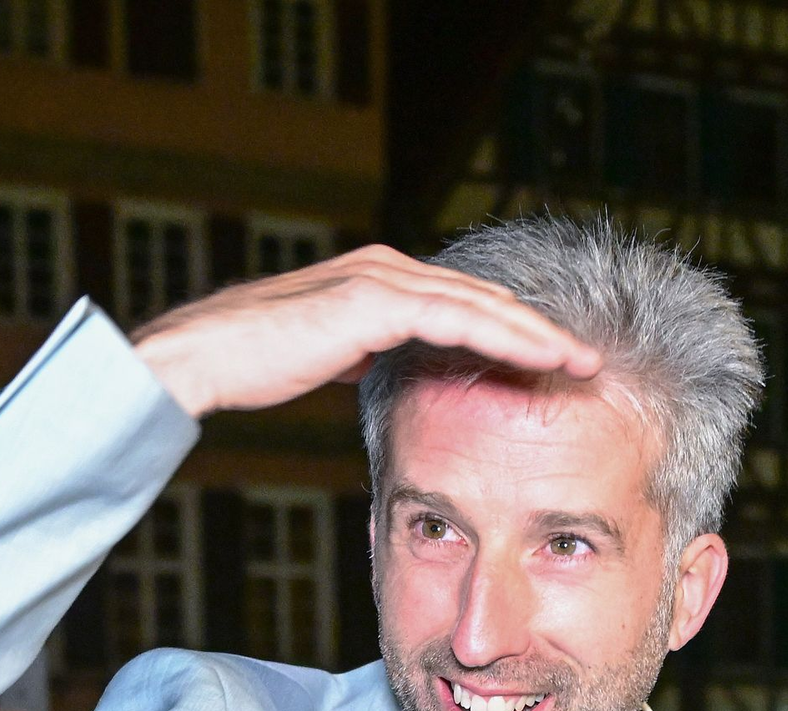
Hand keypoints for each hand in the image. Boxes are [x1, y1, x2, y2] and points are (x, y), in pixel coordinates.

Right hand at [132, 245, 601, 417]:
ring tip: (581, 361)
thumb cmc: (249, 361)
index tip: (544, 362)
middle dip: (537, 329)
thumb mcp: (319, 354)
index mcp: (374, 280)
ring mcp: (381, 279)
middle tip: (584, 359)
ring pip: (480, 305)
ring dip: (537, 334)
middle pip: (481, 298)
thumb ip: (356, 349)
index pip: (458, 305)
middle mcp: (384, 268)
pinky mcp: (374, 301)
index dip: (507, 331)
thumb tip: (374, 364)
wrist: (204, 355)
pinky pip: (457, 320)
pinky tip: (541, 357)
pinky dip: (506, 338)